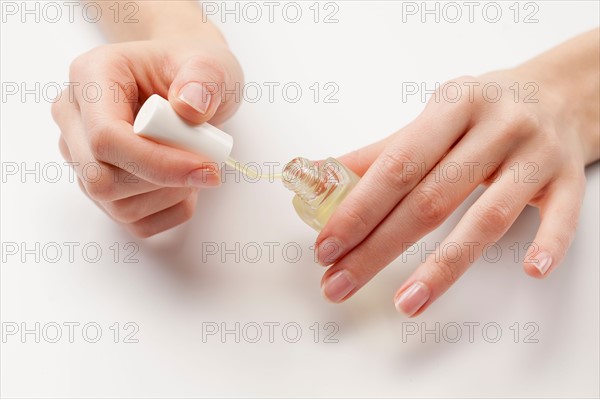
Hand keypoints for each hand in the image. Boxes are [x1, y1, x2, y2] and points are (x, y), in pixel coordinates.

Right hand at [52, 35, 242, 236]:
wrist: (189, 84)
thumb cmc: (193, 70)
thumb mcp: (211, 63)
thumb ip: (205, 78)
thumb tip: (189, 107)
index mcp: (90, 79)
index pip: (105, 138)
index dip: (157, 162)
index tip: (206, 167)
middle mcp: (75, 120)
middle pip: (100, 179)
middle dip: (163, 181)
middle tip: (207, 164)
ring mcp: (83, 157)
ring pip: (117, 205)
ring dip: (170, 195)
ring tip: (197, 163)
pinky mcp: (101, 188)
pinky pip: (134, 222)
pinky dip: (170, 210)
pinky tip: (185, 182)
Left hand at [315, 30, 598, 315]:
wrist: (560, 91)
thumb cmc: (484, 109)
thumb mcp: (434, 117)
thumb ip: (381, 152)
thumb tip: (319, 175)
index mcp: (453, 105)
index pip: (397, 166)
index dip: (358, 210)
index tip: (326, 247)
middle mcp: (496, 127)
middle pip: (430, 199)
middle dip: (378, 248)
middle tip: (340, 283)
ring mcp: (536, 154)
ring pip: (486, 217)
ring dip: (443, 267)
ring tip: (406, 302)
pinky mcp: (568, 179)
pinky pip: (562, 215)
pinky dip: (548, 243)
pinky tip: (530, 271)